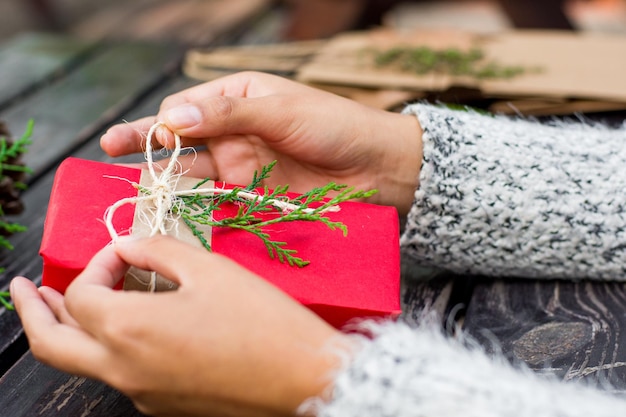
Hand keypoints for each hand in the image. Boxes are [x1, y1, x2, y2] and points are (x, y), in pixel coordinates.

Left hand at [12, 236, 347, 416]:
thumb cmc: (262, 322)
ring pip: (83, 363)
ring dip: (69, 330)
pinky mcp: (164, 405)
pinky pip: (121, 374)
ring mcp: (142, 393)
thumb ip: (157, 250)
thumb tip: (128, 247)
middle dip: (31, 312)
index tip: (124, 251)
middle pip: (51, 345)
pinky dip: (110, 346)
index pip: (84, 293)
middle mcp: (125, 369)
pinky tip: (133, 325)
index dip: (97, 263)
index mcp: (130, 330)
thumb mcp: (209, 270)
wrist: (305, 378)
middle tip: (22, 289)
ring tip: (66, 305)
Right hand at [101, 71, 421, 214]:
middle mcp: (235, 131)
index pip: (187, 108)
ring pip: (193, 172)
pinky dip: (194, 206)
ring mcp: (242, 164)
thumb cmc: (334, 126)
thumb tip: (172, 118)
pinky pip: (216, 200)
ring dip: (166, 179)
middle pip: (182, 140)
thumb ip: (227, 115)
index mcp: (239, 98)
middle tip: (109, 148)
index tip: (149, 135)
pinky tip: (172, 212)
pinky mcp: (253, 195)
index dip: (164, 121)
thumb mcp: (280, 110)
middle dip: (148, 146)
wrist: (377, 168)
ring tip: (137, 188)